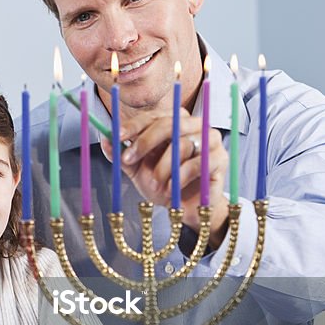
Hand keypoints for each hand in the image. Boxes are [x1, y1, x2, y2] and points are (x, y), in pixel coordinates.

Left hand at [103, 111, 228, 244]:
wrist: (187, 209)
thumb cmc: (164, 184)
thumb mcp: (137, 170)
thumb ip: (122, 155)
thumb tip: (103, 139)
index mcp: (174, 122)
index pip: (153, 116)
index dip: (133, 125)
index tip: (116, 136)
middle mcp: (194, 125)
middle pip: (169, 123)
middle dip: (145, 142)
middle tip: (128, 159)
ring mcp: (211, 140)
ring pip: (182, 144)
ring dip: (163, 167)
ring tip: (156, 184)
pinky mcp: (220, 159)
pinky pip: (197, 163)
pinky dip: (179, 178)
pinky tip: (172, 189)